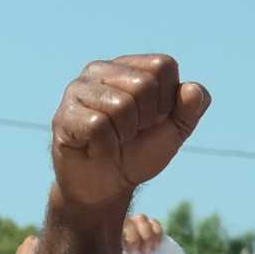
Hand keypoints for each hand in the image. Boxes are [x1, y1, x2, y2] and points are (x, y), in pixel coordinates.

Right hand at [50, 56, 209, 210]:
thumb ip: (191, 108)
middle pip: (143, 85)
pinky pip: (97, 126)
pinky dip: (104, 147)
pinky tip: (95, 149)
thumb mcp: (175, 131)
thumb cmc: (139, 153)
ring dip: (123, 135)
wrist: (105, 187)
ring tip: (112, 141)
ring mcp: (77, 91)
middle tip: (130, 133)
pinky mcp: (63, 116)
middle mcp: (100, 70)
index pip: (163, 66)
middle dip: (145, 120)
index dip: (166, 100)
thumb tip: (191, 89)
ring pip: (120, 106)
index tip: (152, 119)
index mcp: (130, 66)